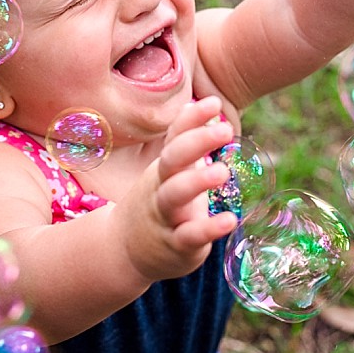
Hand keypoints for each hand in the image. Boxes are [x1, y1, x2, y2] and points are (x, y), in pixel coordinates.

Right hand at [119, 96, 238, 282]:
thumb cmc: (159, 203)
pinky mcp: (175, 244)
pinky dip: (208, 228)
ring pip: (174, 195)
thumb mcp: (171, 172)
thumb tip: (208, 106)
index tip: (214, 102)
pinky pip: (189, 235)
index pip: (175, 137)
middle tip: (225, 129)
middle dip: (196, 142)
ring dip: (197, 181)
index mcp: (165, 167)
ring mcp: (165, 216)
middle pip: (172, 159)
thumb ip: (190, 142)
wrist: (123, 251)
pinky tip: (230, 220)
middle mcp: (161, 187)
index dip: (192, 119)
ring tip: (222, 172)